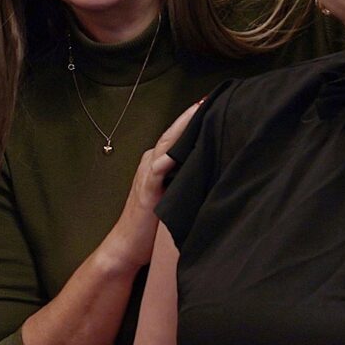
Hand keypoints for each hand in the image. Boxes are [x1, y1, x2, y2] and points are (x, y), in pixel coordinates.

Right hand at [101, 101, 201, 274]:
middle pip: (174, 133)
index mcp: (159, 162)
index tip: (216, 103)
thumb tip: (218, 166)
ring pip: (167, 144)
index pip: (179, 135)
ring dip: (183, 128)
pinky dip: (167, 158)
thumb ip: (188, 178)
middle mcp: (152, 162)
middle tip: (213, 99)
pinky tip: (179, 150)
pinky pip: (157, 169)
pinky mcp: (147, 190)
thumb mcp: (174, 195)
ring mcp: (148, 174)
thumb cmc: (153, 224)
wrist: (127, 246)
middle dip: (192, 116)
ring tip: (200, 112)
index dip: (195, 119)